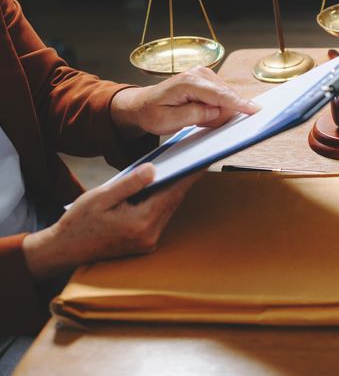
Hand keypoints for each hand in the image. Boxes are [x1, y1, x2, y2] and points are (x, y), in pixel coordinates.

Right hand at [22, 164, 196, 279]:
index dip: (189, 175)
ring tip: (184, 168)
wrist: (64, 250)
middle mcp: (149, 235)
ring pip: (168, 209)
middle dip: (184, 180)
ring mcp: (149, 242)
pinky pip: (160, 217)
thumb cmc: (79, 222)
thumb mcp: (100, 197)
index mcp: (140, 223)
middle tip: (197, 159)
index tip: (203, 161)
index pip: (173, 193)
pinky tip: (165, 186)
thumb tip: (154, 169)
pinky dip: (163, 201)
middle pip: (174, 201)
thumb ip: (129, 183)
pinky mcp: (145, 243)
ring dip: (174, 190)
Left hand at [111, 66, 259, 137]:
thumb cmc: (152, 113)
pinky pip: (223, 96)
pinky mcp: (209, 80)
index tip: (254, 110)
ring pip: (226, 97)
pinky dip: (217, 108)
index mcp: (188, 82)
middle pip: (226, 96)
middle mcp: (199, 74)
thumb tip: (216, 111)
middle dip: (222, 114)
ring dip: (218, 111)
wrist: (143, 104)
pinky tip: (202, 112)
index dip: (238, 103)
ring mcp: (205, 74)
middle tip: (201, 124)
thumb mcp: (167, 121)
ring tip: (197, 118)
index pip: (219, 95)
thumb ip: (193, 115)